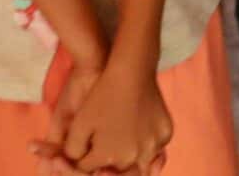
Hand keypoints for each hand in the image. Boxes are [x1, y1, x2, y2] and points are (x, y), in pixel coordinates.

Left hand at [49, 59, 171, 175]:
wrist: (132, 72)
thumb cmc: (102, 96)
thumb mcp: (78, 124)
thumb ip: (73, 150)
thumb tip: (78, 161)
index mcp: (108, 156)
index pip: (90, 168)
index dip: (85, 158)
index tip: (86, 145)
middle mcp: (132, 157)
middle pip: (117, 169)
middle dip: (108, 161)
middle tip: (107, 142)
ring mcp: (152, 147)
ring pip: (139, 162)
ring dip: (131, 157)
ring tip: (124, 140)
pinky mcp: (165, 134)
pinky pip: (156, 149)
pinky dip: (148, 145)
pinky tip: (140, 132)